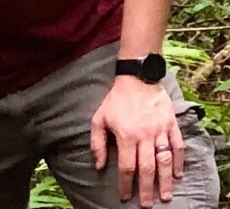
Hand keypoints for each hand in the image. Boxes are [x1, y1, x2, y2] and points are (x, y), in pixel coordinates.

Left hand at [90, 76, 183, 206]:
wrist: (137, 78)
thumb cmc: (116, 99)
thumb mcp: (99, 117)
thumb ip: (97, 141)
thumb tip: (98, 164)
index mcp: (125, 135)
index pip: (126, 166)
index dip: (125, 184)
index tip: (125, 196)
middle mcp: (144, 136)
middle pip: (147, 169)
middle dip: (147, 189)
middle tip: (147, 205)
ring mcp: (159, 131)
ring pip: (164, 161)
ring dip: (165, 181)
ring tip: (166, 196)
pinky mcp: (171, 125)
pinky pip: (177, 146)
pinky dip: (178, 161)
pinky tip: (177, 174)